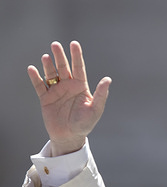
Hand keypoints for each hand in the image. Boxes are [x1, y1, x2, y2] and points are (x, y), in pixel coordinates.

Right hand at [27, 41, 111, 155]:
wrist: (70, 137)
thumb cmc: (85, 124)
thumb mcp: (95, 109)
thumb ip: (101, 94)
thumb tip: (108, 79)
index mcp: (80, 86)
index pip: (78, 68)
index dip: (76, 55)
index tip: (74, 44)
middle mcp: (68, 86)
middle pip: (63, 67)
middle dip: (60, 56)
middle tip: (56, 44)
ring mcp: (56, 91)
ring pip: (51, 74)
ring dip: (48, 65)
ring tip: (46, 57)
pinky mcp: (46, 99)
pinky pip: (39, 86)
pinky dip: (35, 78)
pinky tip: (32, 69)